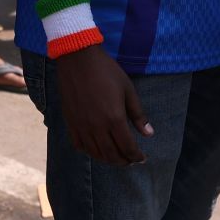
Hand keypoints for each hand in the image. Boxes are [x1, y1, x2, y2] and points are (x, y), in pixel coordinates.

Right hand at [55, 44, 153, 164]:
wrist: (77, 58)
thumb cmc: (106, 71)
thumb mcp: (128, 90)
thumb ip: (138, 114)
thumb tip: (149, 134)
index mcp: (114, 119)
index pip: (128, 147)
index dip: (136, 156)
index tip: (142, 158)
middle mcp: (97, 126)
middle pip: (111, 155)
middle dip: (123, 161)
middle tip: (130, 160)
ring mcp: (81, 125)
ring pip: (95, 153)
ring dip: (107, 159)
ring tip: (115, 157)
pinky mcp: (70, 121)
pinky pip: (79, 144)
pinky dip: (89, 151)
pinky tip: (96, 148)